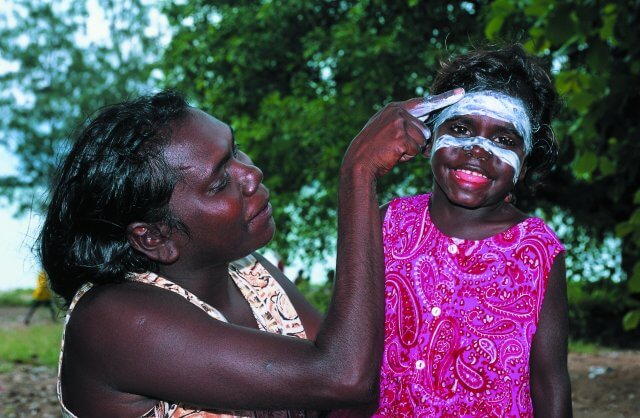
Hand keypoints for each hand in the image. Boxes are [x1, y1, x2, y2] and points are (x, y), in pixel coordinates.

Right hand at [342, 88, 464, 178]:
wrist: (358, 163)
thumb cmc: (374, 151)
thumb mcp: (387, 131)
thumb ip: (404, 125)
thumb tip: (427, 132)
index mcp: (395, 108)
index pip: (424, 103)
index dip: (444, 98)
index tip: (461, 93)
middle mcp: (398, 111)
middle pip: (425, 129)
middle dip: (415, 143)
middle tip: (395, 147)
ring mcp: (399, 121)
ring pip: (422, 139)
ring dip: (411, 150)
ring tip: (393, 150)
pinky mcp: (401, 134)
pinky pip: (416, 149)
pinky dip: (407, 156)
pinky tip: (393, 154)